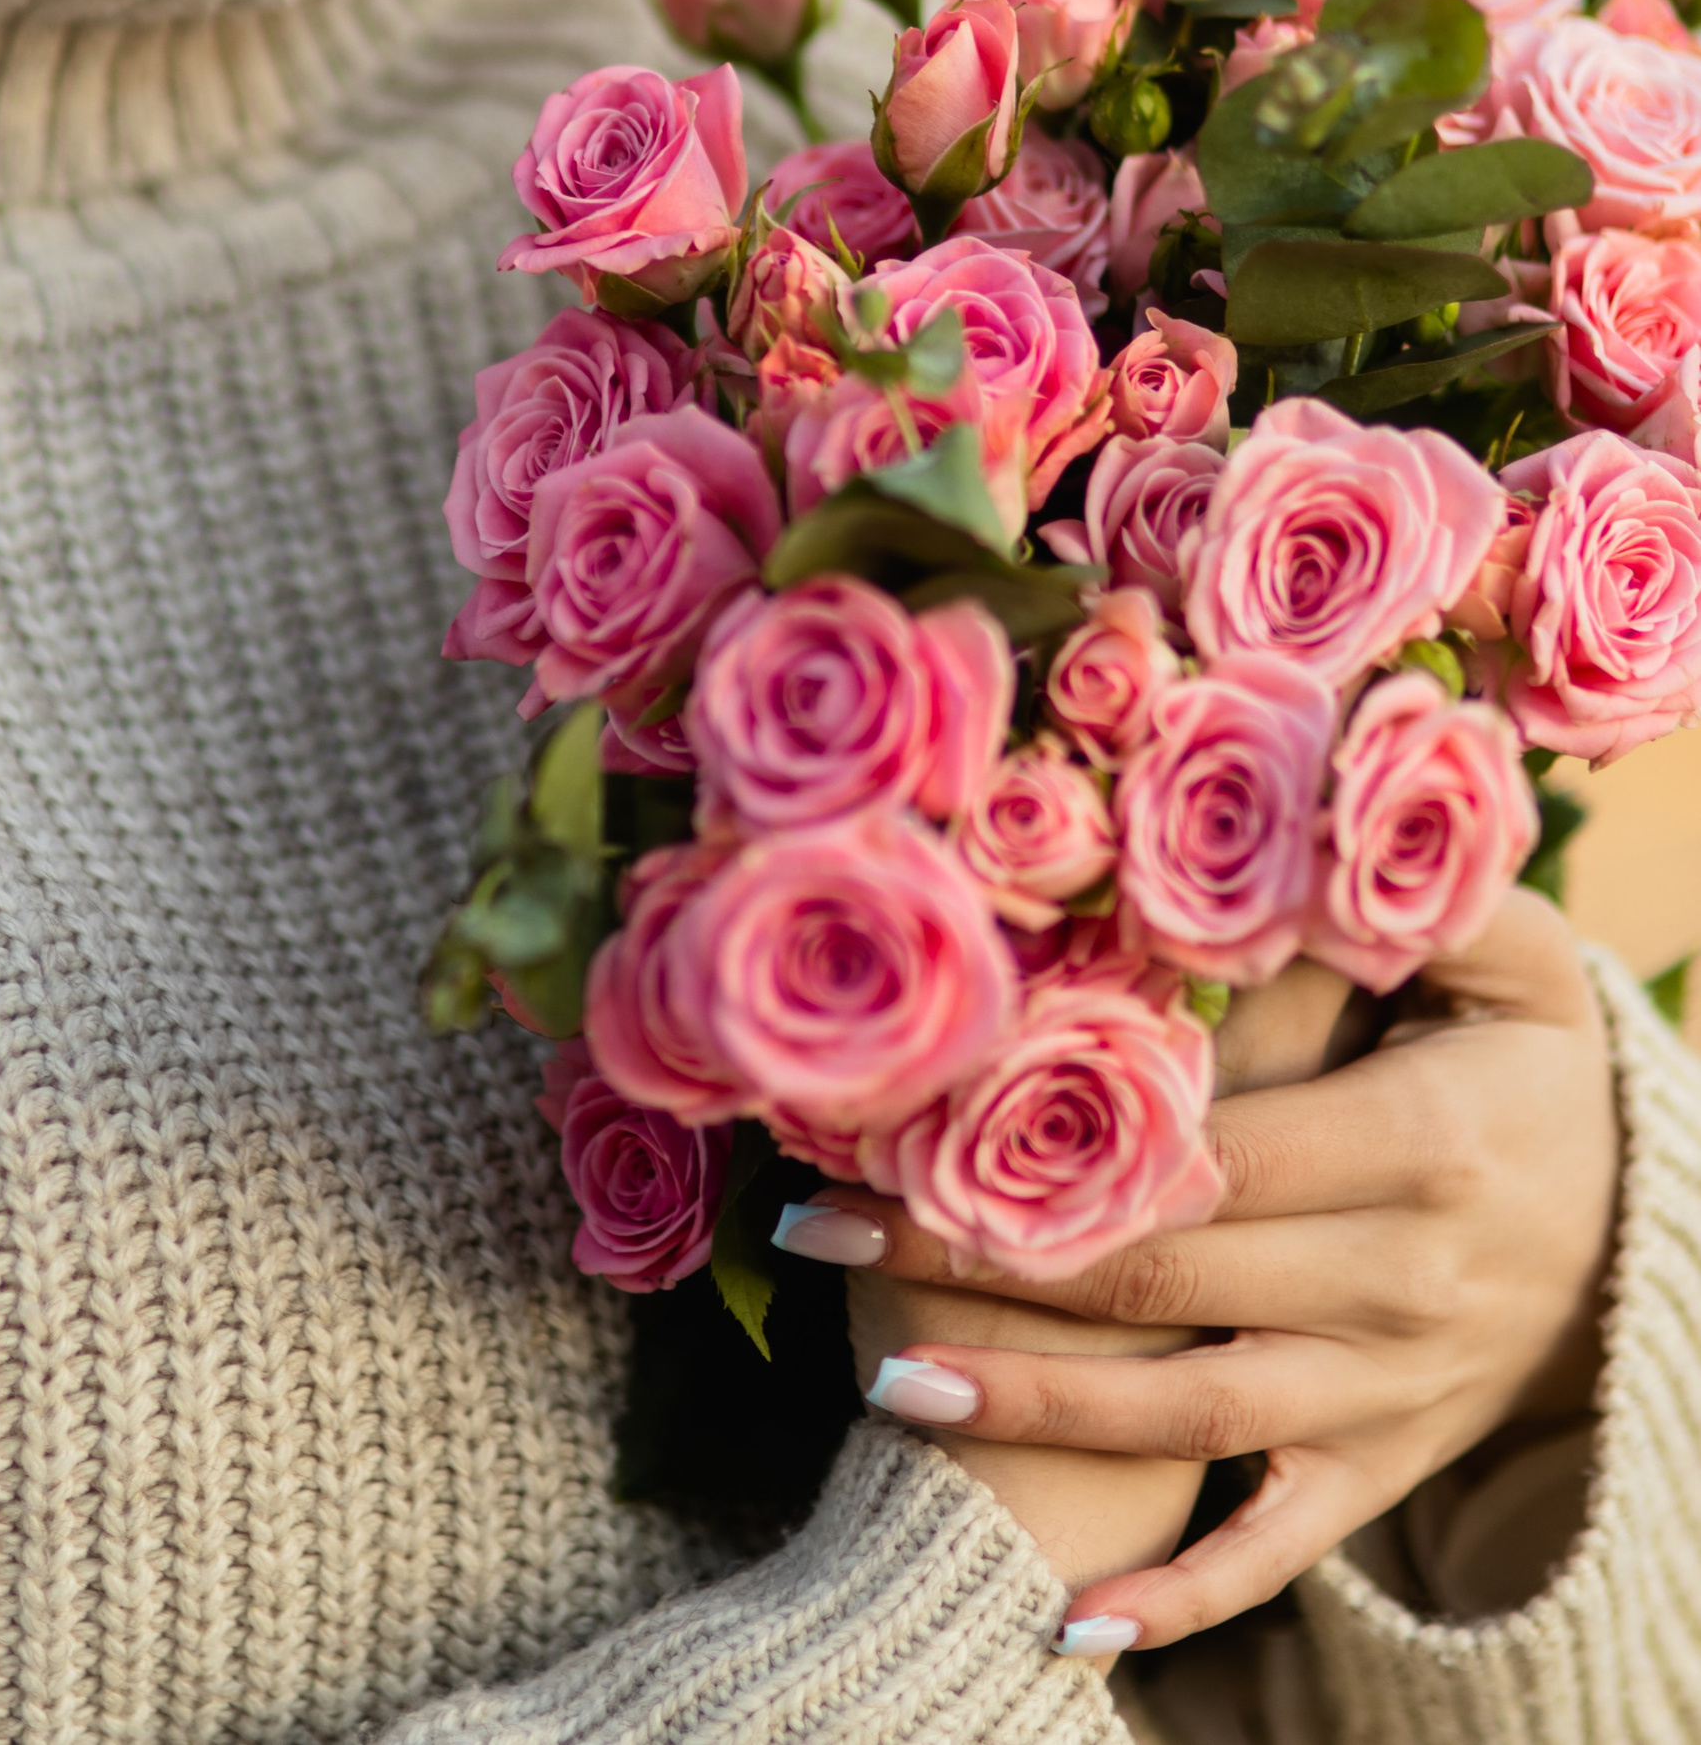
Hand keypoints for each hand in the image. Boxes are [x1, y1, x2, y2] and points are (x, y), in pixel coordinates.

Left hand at [800, 893, 1620, 1654]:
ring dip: (1040, 1407)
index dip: (1067, 1145)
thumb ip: (1395, 893)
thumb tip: (1279, 831)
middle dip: (991, 1257)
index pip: (1216, 1154)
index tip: (919, 1120)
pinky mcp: (1383, 1462)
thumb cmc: (1533, 1051)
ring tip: (890, 1384)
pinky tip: (1075, 1617)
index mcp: (1425, 1143)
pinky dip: (1186, 1593)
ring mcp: (1391, 1388)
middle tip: (829, 1225)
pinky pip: (1280, 1545)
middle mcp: (1406, 1280)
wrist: (1645, 1219)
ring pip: (1194, 1416)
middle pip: (1171, 1278)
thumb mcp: (1508, 953)